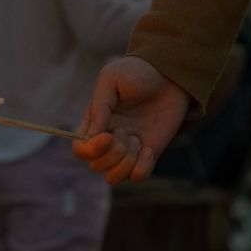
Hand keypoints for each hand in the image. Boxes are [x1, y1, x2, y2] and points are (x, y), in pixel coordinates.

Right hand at [72, 56, 191, 183]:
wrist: (171, 75)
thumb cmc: (138, 73)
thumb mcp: (112, 79)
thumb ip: (100, 106)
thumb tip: (93, 136)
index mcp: (93, 124)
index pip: (79, 150)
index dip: (90, 150)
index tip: (108, 136)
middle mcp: (106, 141)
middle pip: (96, 166)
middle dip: (113, 152)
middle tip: (127, 131)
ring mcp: (126, 150)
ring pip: (112, 177)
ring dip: (126, 162)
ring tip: (138, 141)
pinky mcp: (146, 155)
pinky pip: (136, 177)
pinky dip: (142, 167)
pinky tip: (149, 148)